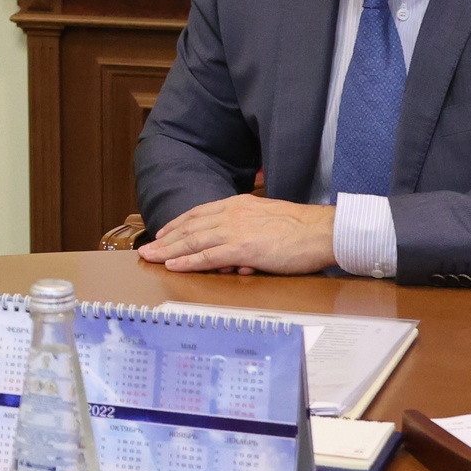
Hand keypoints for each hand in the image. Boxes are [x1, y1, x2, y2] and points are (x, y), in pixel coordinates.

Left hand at [136, 196, 337, 274]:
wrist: (322, 230)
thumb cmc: (302, 228)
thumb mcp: (267, 219)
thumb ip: (247, 230)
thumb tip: (236, 253)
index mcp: (238, 204)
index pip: (199, 213)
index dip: (178, 224)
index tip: (163, 233)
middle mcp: (232, 214)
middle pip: (190, 227)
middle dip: (165, 239)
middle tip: (147, 250)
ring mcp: (236, 230)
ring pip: (193, 241)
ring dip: (168, 250)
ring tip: (151, 258)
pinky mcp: (243, 248)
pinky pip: (208, 256)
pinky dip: (187, 261)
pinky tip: (173, 265)